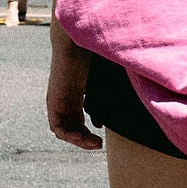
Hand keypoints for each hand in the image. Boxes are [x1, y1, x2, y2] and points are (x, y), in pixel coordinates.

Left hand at [45, 20, 103, 150]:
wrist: (76, 42)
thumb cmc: (93, 54)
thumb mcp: (104, 79)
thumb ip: (110, 92)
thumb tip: (132, 100)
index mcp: (73, 94)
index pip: (77, 120)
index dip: (87, 131)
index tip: (102, 134)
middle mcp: (64, 100)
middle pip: (71, 128)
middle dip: (85, 139)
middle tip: (99, 145)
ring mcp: (57, 102)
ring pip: (64, 131)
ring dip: (79, 140)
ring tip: (94, 143)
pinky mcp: (53, 102)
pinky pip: (57, 127)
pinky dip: (70, 136)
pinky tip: (85, 136)